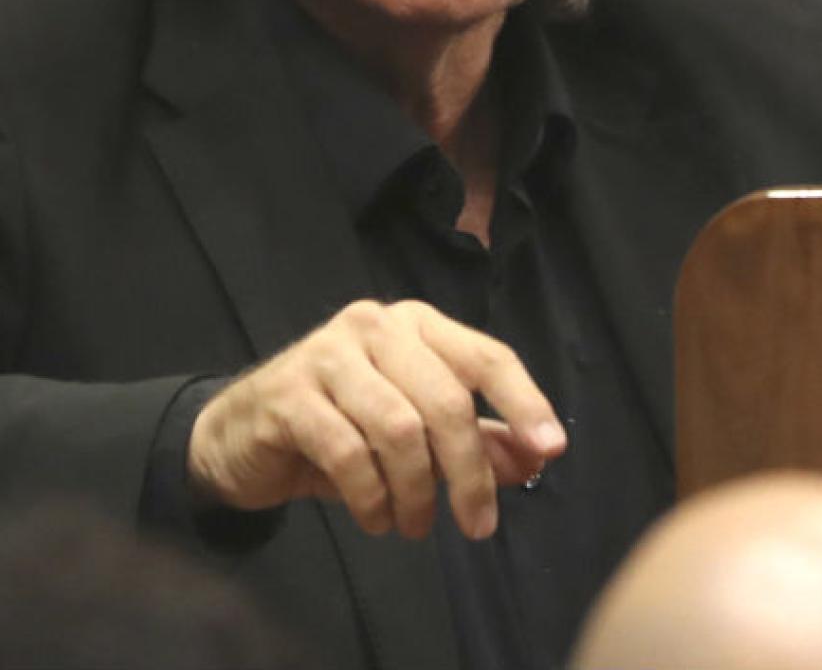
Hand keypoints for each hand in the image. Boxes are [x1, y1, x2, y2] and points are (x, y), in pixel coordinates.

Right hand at [187, 300, 566, 539]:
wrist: (239, 437)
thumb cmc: (343, 427)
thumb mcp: (418, 432)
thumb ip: (479, 438)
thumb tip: (536, 457)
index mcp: (419, 325)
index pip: (487, 357)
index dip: (525, 402)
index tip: (552, 449)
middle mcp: (377, 326)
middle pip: (446, 400)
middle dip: (470, 471)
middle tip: (479, 525)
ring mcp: (328, 354)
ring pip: (399, 428)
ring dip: (417, 490)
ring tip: (417, 526)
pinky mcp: (288, 393)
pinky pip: (347, 451)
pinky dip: (372, 496)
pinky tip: (378, 519)